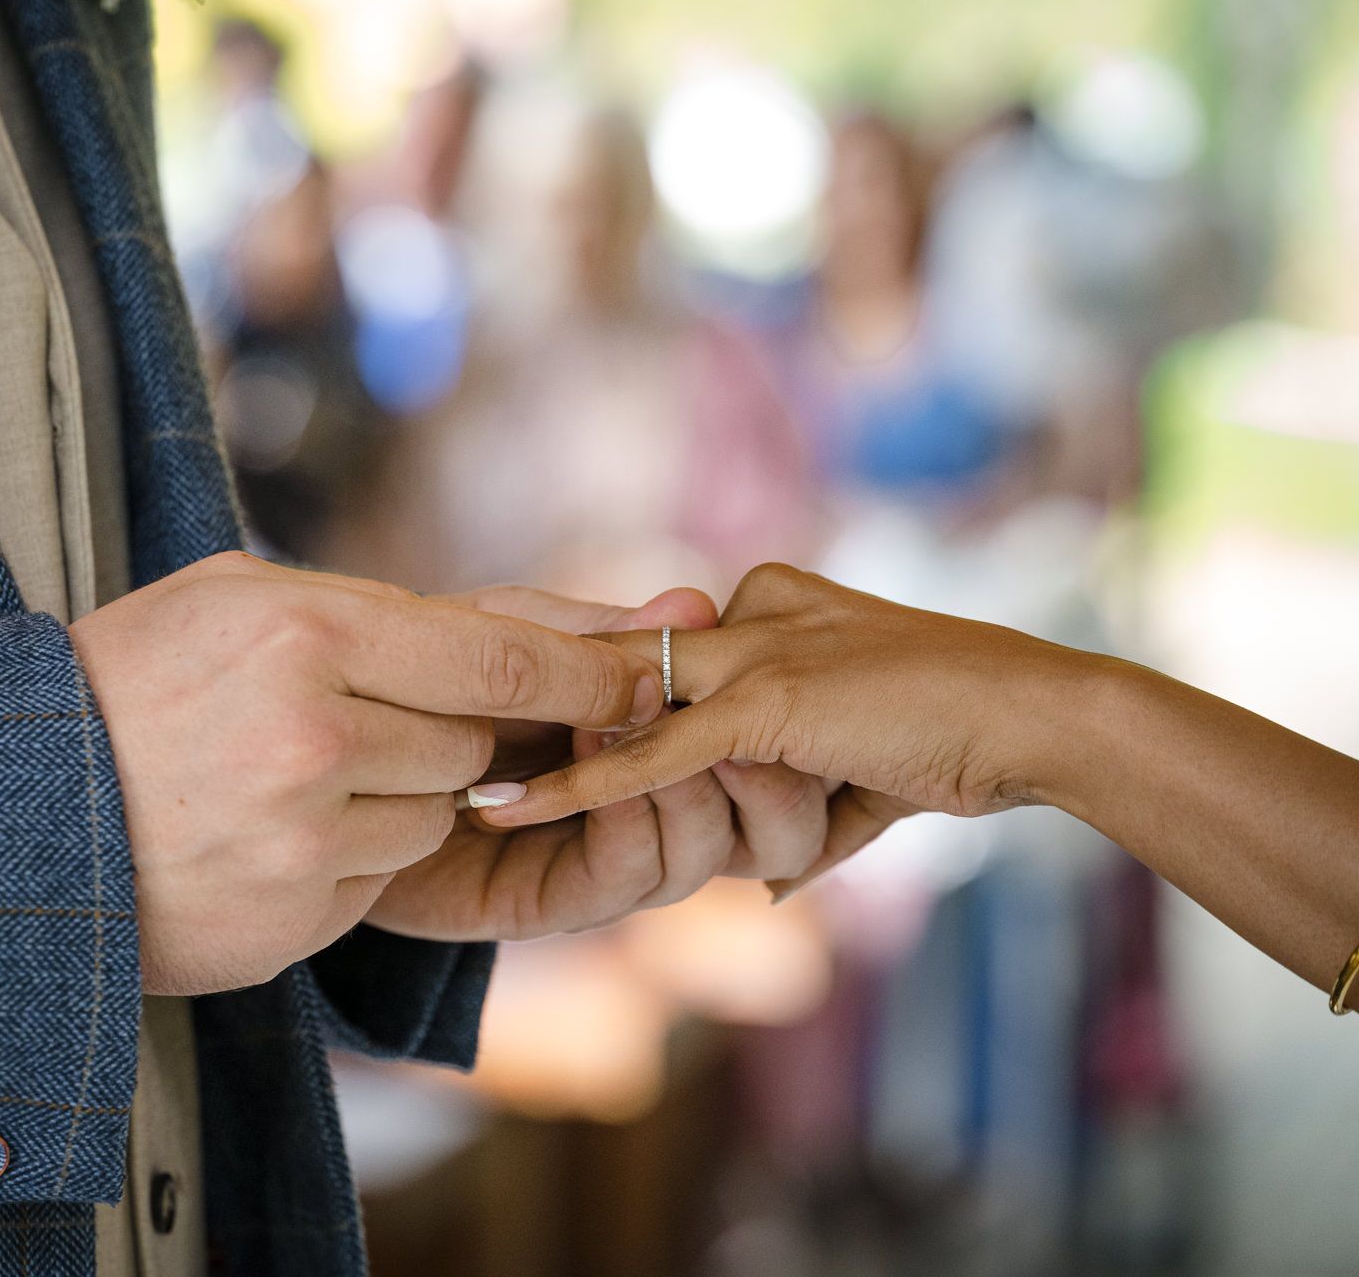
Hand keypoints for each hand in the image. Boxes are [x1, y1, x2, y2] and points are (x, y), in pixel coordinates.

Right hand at [67, 552, 663, 992]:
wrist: (12, 807)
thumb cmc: (129, 679)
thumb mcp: (236, 597)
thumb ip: (386, 608)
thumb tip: (540, 628)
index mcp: (303, 629)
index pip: (500, 657)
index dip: (587, 670)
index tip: (647, 673)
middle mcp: (313, 734)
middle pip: (474, 741)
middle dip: (450, 733)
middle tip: (369, 720)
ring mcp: (301, 837)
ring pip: (433, 816)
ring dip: (394, 799)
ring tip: (285, 779)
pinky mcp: (291, 917)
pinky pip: (378, 881)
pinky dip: (346, 859)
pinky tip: (264, 835)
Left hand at [364, 582, 832, 941]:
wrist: (333, 757)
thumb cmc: (426, 680)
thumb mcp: (512, 633)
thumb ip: (601, 633)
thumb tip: (698, 603)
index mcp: (666, 737)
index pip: (768, 743)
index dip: (778, 715)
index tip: (747, 659)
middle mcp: (656, 808)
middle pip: (772, 820)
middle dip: (765, 771)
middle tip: (727, 719)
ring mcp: (613, 859)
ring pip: (709, 852)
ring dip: (689, 789)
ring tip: (633, 727)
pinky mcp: (561, 900)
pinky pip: (631, 872)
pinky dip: (627, 818)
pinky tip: (593, 770)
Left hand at [473, 563, 1078, 897]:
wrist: (1038, 722)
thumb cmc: (964, 739)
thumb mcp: (860, 773)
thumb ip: (803, 810)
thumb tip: (766, 882)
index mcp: (767, 606)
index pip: (656, 656)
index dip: (589, 702)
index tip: (513, 736)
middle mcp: (747, 613)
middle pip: (621, 669)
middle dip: (539, 713)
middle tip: (451, 752)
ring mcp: (752, 654)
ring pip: (622, 705)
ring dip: (542, 749)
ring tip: (459, 789)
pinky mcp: (760, 706)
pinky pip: (646, 755)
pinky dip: (573, 787)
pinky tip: (501, 812)